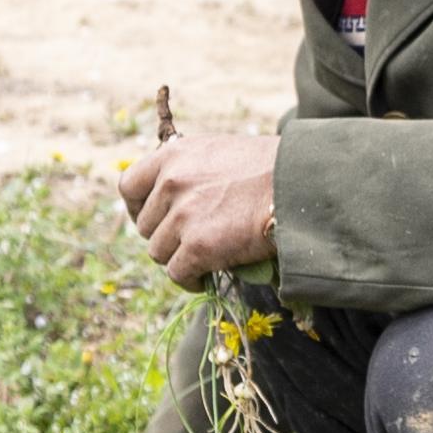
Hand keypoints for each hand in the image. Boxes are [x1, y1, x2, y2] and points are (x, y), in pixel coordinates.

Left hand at [120, 130, 278, 287]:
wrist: (303, 185)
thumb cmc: (273, 168)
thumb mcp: (222, 152)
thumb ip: (192, 169)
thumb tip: (176, 198)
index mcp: (174, 155)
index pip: (129, 186)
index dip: (137, 208)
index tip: (153, 218)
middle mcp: (171, 182)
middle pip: (146, 226)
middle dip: (166, 236)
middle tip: (190, 242)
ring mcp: (182, 215)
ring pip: (159, 252)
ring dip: (179, 258)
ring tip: (203, 259)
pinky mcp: (197, 246)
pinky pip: (177, 273)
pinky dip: (189, 280)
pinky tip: (204, 278)